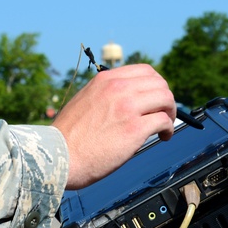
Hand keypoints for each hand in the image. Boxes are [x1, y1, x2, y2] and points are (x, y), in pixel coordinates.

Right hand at [51, 63, 175, 189]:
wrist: (57, 156)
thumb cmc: (69, 136)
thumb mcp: (85, 100)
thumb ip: (105, 95)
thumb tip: (127, 98)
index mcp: (105, 80)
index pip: (144, 71)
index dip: (156, 85)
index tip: (155, 99)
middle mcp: (117, 88)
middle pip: (159, 83)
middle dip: (166, 99)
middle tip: (164, 113)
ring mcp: (127, 107)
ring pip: (165, 98)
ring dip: (170, 112)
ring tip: (165, 126)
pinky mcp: (134, 129)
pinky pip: (163, 121)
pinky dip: (168, 129)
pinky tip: (163, 137)